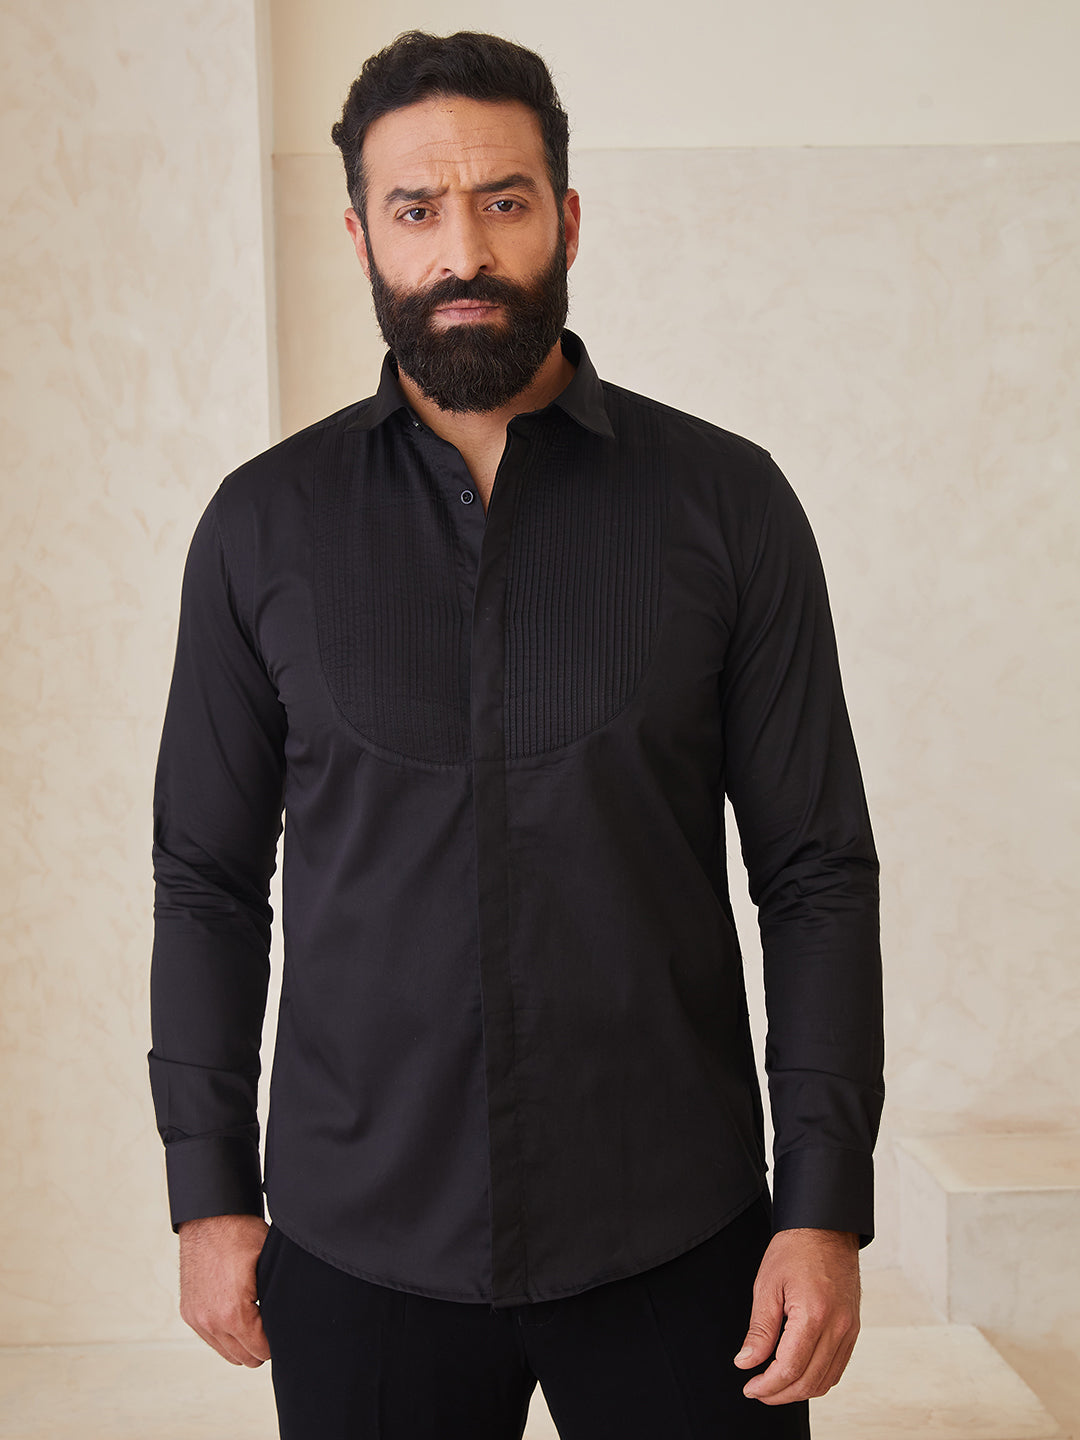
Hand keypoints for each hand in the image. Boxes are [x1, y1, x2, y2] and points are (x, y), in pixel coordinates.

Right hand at [178, 1213, 270, 1366]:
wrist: (209, 1218)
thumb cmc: (241, 1235)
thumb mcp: (269, 1264)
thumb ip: (278, 1297)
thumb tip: (294, 1316)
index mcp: (232, 1313)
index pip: (261, 1351)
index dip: (277, 1341)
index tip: (284, 1326)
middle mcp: (210, 1321)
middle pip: (245, 1358)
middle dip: (261, 1345)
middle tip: (272, 1322)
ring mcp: (197, 1319)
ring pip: (227, 1352)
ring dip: (243, 1342)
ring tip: (256, 1317)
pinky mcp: (189, 1313)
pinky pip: (211, 1339)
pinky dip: (226, 1333)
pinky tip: (238, 1313)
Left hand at [733, 1227, 859, 1404]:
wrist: (826, 1229)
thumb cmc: (795, 1250)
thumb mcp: (767, 1285)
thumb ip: (759, 1329)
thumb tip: (746, 1362)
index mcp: (814, 1314)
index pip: (790, 1368)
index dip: (767, 1385)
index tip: (749, 1387)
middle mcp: (838, 1327)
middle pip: (808, 1381)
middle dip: (779, 1393)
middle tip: (757, 1390)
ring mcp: (849, 1329)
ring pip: (825, 1380)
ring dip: (798, 1390)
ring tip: (774, 1385)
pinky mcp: (853, 1329)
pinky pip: (837, 1367)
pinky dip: (817, 1379)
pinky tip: (797, 1373)